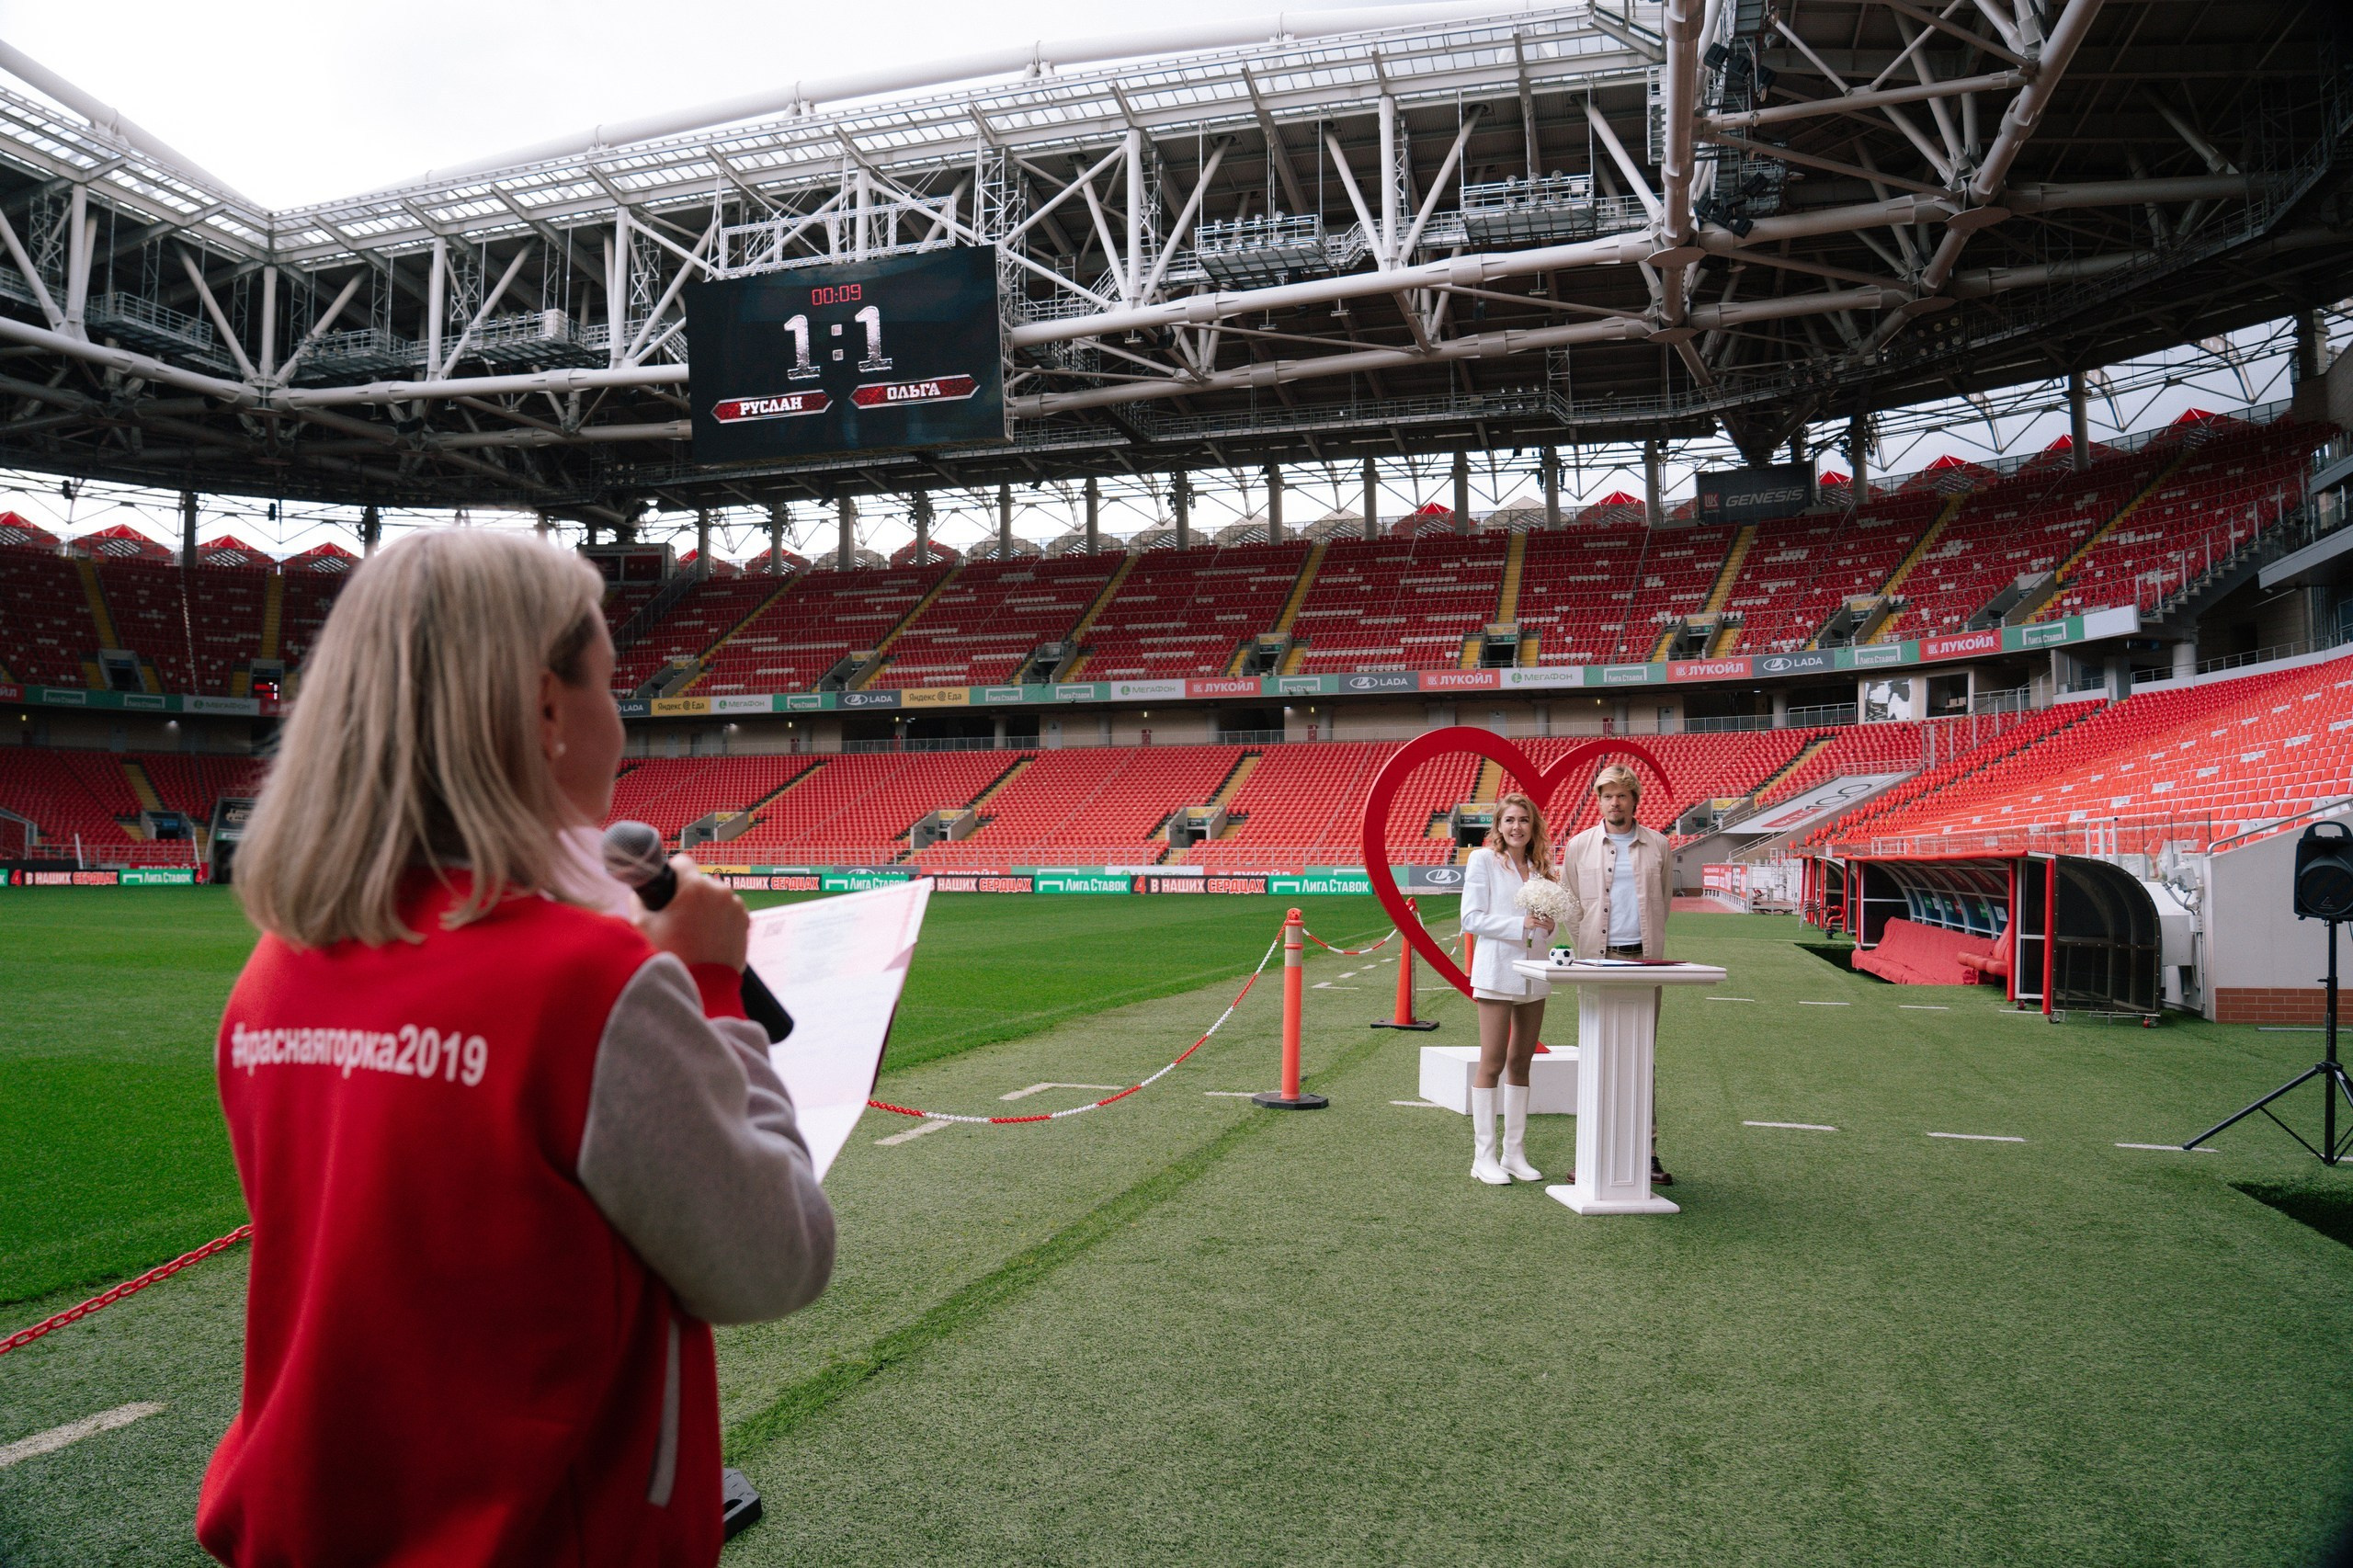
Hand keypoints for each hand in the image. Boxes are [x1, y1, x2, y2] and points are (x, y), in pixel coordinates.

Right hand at [636, 855, 748, 971]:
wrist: (706, 985)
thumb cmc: (674, 956)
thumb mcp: (644, 926)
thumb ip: (639, 901)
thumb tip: (641, 892)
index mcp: (695, 887)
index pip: (682, 861)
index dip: (672, 871)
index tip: (668, 885)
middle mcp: (719, 890)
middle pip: (699, 881)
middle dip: (688, 894)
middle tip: (678, 916)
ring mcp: (735, 905)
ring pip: (715, 896)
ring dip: (706, 905)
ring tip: (694, 929)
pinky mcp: (745, 919)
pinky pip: (729, 909)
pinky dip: (719, 917)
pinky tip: (709, 935)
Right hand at [1525, 913, 1554, 939]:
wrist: (1521, 924)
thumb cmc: (1526, 920)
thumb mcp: (1530, 916)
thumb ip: (1535, 915)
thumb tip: (1541, 914)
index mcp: (1533, 913)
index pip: (1540, 914)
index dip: (1545, 915)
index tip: (1549, 916)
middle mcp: (1533, 916)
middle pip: (1542, 917)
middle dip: (1547, 919)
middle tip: (1551, 920)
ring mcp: (1533, 920)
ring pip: (1541, 922)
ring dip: (1546, 923)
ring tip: (1550, 924)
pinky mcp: (1533, 925)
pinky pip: (1540, 925)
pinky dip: (1543, 926)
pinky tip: (1546, 927)